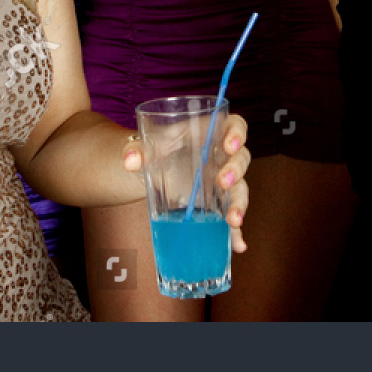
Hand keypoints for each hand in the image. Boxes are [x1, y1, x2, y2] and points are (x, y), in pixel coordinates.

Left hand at [123, 114, 252, 252]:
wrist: (147, 171)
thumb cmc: (153, 150)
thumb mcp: (145, 147)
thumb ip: (136, 150)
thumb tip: (130, 160)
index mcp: (208, 133)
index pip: (235, 125)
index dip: (237, 134)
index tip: (229, 145)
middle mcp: (220, 156)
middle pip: (241, 159)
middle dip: (236, 171)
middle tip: (222, 182)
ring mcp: (221, 181)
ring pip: (240, 189)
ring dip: (239, 204)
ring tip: (233, 220)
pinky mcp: (216, 204)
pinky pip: (231, 216)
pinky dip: (236, 233)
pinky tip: (238, 246)